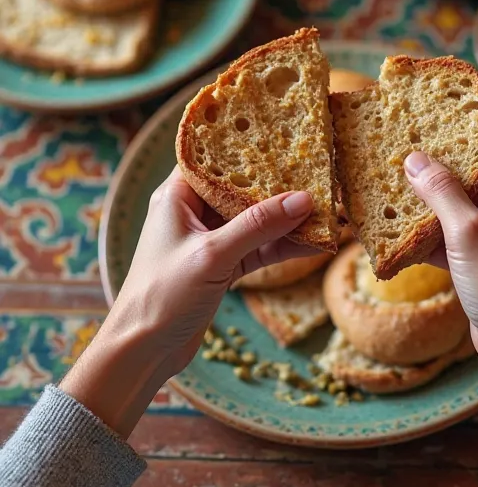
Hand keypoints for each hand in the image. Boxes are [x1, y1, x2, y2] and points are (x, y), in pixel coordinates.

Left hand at [62, 169, 314, 435]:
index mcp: (177, 196)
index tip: (285, 134)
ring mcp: (209, 239)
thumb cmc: (162, 296)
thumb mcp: (212, 255)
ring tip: (327, 208)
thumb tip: (303, 199)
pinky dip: (283, 246)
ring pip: (255, 220)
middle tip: (318, 171)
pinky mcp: (222, 266)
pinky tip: (315, 242)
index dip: (247, 144)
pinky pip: (259, 248)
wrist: (142, 352)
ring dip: (287, 218)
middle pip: (242, 187)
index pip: (214, 157)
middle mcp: (193, 212)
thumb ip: (258, 225)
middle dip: (279, 184)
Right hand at [404, 152, 477, 370]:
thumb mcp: (468, 231)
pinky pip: (448, 240)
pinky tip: (397, 236)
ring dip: (425, 208)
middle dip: (432, 175)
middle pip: (466, 182)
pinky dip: (426, 239)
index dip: (454, 141)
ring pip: (453, 213)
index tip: (421, 129)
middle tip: (395, 158)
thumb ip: (442, 192)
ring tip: (389, 190)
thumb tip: (415, 159)